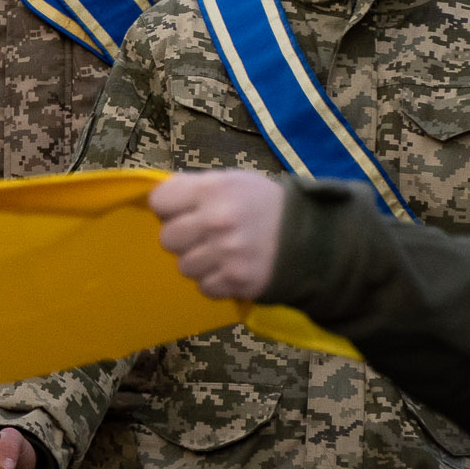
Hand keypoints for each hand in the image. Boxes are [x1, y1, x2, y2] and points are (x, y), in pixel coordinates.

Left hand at [151, 168, 286, 300]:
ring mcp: (225, 254)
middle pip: (167, 238)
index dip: (168, 207)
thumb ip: (195, 188)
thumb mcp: (231, 180)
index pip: (159, 201)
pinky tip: (229, 269)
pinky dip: (215, 281)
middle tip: (202, 235)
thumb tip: (160, 202)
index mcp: (212, 190)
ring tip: (219, 253)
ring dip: (199, 262)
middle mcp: (215, 221)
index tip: (181, 211)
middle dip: (182, 237)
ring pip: (184, 266)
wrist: (310, 235)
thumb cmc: (262, 203)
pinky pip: (204, 287)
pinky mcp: (236, 281)